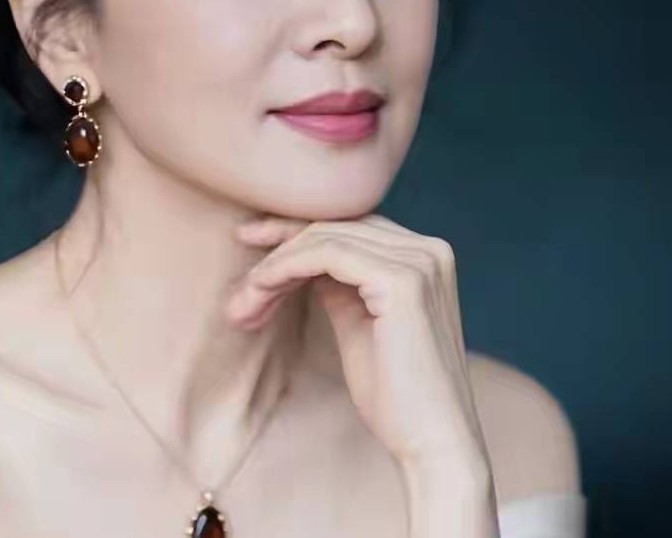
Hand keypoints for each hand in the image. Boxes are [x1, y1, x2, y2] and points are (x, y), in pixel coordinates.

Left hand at [227, 213, 489, 469]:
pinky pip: (324, 255)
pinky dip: (284, 269)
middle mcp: (429, 249)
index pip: (349, 225)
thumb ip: (340, 284)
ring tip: (243, 306)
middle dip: (276, 248)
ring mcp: (418, 261)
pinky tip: (260, 293)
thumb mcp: (360, 322)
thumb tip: (300, 258)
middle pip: (334, 225)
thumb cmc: (396, 395)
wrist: (432, 445)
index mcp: (425, 256)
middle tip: (239, 286)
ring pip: (322, 239)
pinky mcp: (402, 280)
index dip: (295, 231)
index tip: (250, 242)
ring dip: (272, 269)